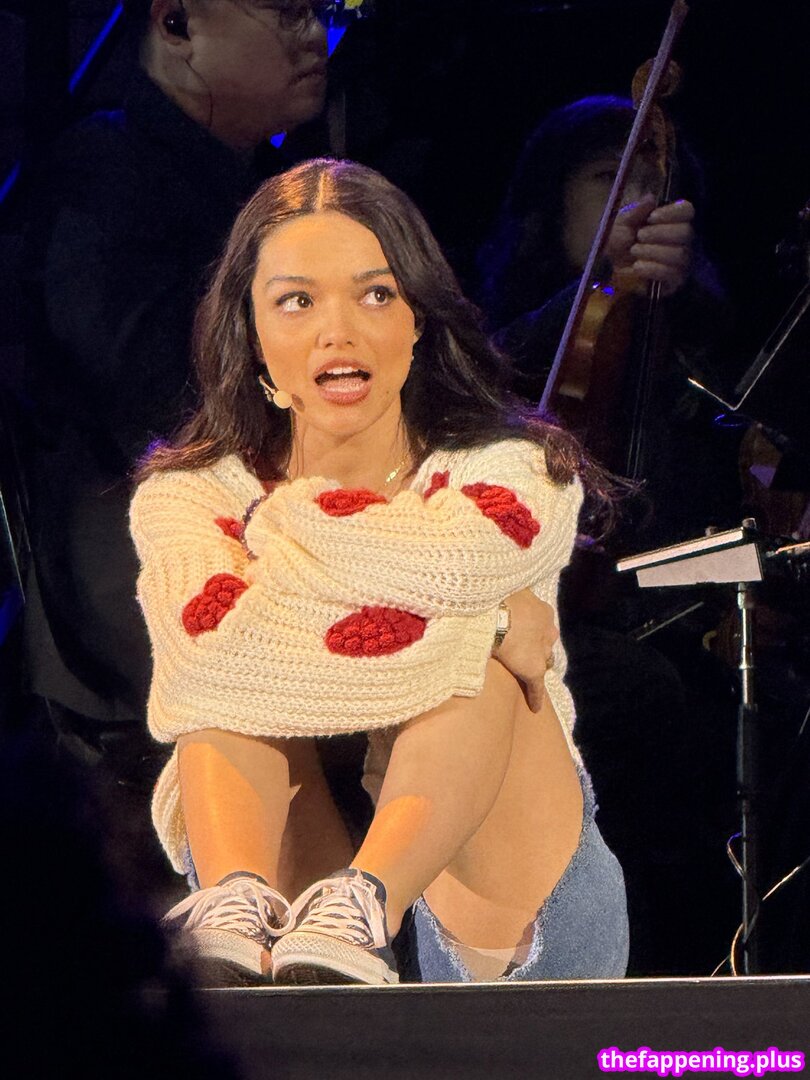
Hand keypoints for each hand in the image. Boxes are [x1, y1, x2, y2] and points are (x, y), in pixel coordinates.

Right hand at [492, 589, 558, 712]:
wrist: (496, 614)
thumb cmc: (496, 598)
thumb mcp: (505, 592)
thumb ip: (504, 598)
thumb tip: (489, 596)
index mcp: (542, 611)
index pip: (540, 624)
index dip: (531, 630)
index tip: (521, 633)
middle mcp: (548, 630)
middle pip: (545, 643)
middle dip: (537, 647)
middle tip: (523, 651)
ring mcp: (542, 652)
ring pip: (544, 662)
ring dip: (535, 666)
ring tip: (525, 674)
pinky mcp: (535, 671)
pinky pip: (536, 687)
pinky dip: (535, 696)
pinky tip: (535, 707)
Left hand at [606, 195, 693, 296]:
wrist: (608, 267)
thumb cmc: (619, 241)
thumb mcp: (622, 222)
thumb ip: (636, 210)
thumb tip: (650, 199)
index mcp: (673, 220)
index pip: (687, 211)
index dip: (671, 213)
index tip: (651, 217)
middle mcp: (682, 240)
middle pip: (686, 232)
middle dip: (660, 233)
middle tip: (639, 236)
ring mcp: (681, 261)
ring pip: (679, 254)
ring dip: (653, 251)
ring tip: (634, 251)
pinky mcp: (674, 281)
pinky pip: (672, 274)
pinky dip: (652, 269)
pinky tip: (637, 266)